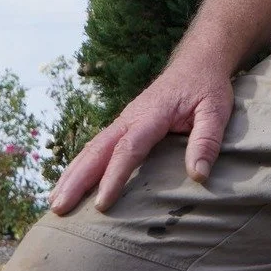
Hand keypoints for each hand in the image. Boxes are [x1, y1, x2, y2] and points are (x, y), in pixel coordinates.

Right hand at [48, 62, 234, 214]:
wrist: (197, 62)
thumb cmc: (207, 87)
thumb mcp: (217, 110)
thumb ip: (207, 140)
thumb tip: (198, 175)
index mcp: (152, 114)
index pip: (129, 148)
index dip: (114, 176)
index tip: (101, 204)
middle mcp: (131, 116)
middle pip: (98, 149)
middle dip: (77, 179)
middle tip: (58, 208)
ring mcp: (125, 120)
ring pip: (92, 147)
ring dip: (72, 174)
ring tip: (53, 203)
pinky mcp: (124, 124)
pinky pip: (97, 146)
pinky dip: (80, 165)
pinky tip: (69, 184)